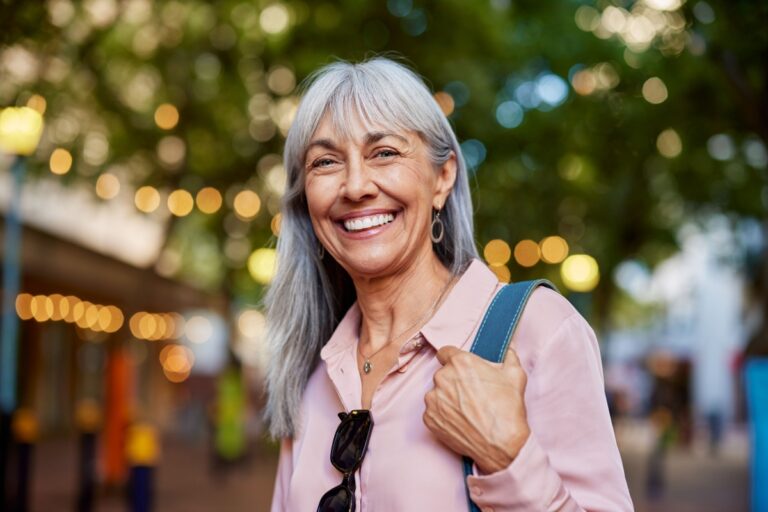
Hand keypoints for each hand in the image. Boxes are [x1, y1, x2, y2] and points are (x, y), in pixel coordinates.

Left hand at [423, 345, 530, 473]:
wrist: (501, 444)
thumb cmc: (507, 409)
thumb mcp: (515, 375)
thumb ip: (509, 356)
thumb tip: (508, 348)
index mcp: (460, 362)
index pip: (445, 352)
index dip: (453, 359)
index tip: (459, 368)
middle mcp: (442, 378)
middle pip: (443, 374)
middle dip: (454, 381)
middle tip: (470, 393)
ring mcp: (433, 399)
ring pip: (437, 393)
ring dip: (447, 398)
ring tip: (466, 410)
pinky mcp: (429, 418)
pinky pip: (433, 411)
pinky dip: (443, 415)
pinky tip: (460, 420)